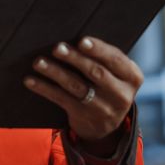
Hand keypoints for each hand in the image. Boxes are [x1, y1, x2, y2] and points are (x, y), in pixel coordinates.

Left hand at [23, 36, 142, 144]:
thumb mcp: (118, 74)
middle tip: (57, 48)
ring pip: (76, 86)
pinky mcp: (84, 117)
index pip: (115, 60)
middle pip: (96, 72)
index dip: (98, 49)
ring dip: (55, 72)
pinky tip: (31, 80)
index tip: (81, 40)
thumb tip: (74, 38)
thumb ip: (105, 59)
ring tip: (39, 62)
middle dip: (74, 58)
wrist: (107, 126)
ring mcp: (103, 108)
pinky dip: (44, 88)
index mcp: (132, 77)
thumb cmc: (108, 85)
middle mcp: (121, 94)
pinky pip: (61, 99)